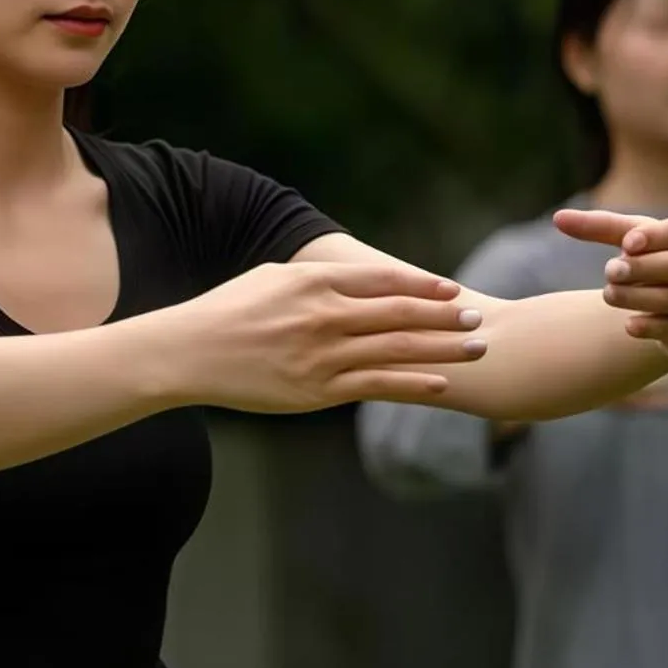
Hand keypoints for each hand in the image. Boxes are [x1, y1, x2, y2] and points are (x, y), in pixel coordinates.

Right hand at [177, 260, 487, 412]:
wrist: (190, 352)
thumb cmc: (228, 311)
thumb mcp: (272, 277)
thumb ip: (315, 277)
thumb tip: (348, 277)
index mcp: (314, 282)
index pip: (382, 281)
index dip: (422, 286)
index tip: (450, 290)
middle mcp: (324, 316)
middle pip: (399, 314)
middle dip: (444, 317)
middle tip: (477, 318)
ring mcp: (323, 355)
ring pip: (396, 350)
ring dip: (442, 349)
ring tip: (474, 349)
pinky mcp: (318, 390)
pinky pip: (376, 385)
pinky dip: (412, 384)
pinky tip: (439, 384)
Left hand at [553, 210, 667, 360]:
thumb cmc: (663, 258)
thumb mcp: (639, 238)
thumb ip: (602, 227)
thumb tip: (558, 218)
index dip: (653, 237)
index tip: (627, 244)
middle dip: (639, 269)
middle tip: (609, 271)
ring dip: (634, 297)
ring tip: (609, 294)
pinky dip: (648, 327)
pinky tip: (628, 325)